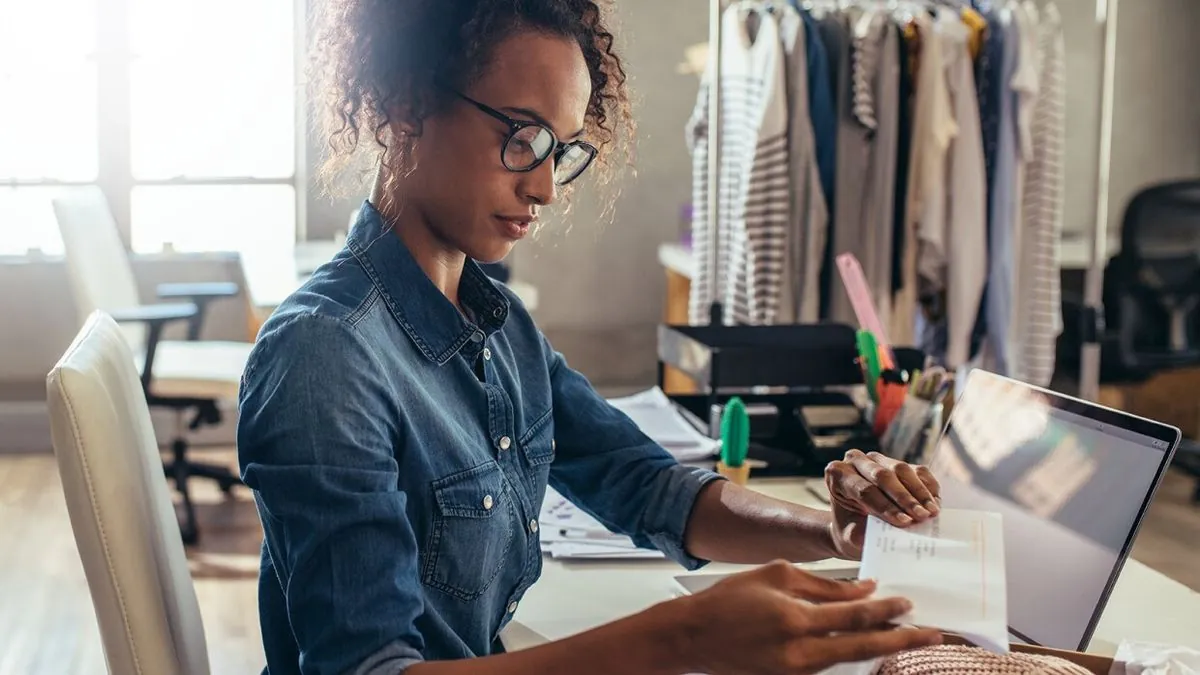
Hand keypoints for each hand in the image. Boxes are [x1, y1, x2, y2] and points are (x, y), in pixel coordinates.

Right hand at [678, 561, 941, 674]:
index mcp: (796, 619)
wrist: (694, 637)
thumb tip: (863, 590)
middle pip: (864, 647)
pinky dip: (853, 657)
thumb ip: (823, 585)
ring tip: (907, 638)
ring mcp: (795, 672)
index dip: (886, 609)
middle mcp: (799, 652)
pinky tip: (871, 648)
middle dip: (902, 639)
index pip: (854, 615)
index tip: (908, 602)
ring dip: (881, 649)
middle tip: (934, 633)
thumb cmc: (731, 600)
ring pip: (851, 660)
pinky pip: (830, 667)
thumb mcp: (776, 576)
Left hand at [825, 450, 940, 558]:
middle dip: (904, 498)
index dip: (885, 506)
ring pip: (901, 470)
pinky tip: (934, 503)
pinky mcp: (898, 464)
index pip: (864, 490)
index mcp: (837, 474)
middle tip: (920, 516)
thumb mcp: (851, 536)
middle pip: (882, 476)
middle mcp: (855, 461)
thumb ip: (866, 534)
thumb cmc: (851, 529)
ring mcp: (878, 459)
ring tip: (930, 512)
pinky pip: (917, 470)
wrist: (854, 525)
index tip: (903, 521)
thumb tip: (891, 535)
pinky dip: (928, 487)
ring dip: (919, 493)